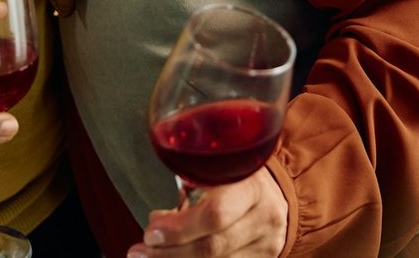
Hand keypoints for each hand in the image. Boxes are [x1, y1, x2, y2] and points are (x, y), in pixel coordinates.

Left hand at [129, 169, 288, 256]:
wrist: (279, 200)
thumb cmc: (240, 179)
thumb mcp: (223, 168)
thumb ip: (194, 185)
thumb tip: (157, 220)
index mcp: (252, 187)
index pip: (216, 214)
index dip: (179, 228)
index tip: (151, 231)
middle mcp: (264, 219)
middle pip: (213, 247)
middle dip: (170, 252)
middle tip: (140, 251)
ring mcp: (266, 246)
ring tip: (146, 257)